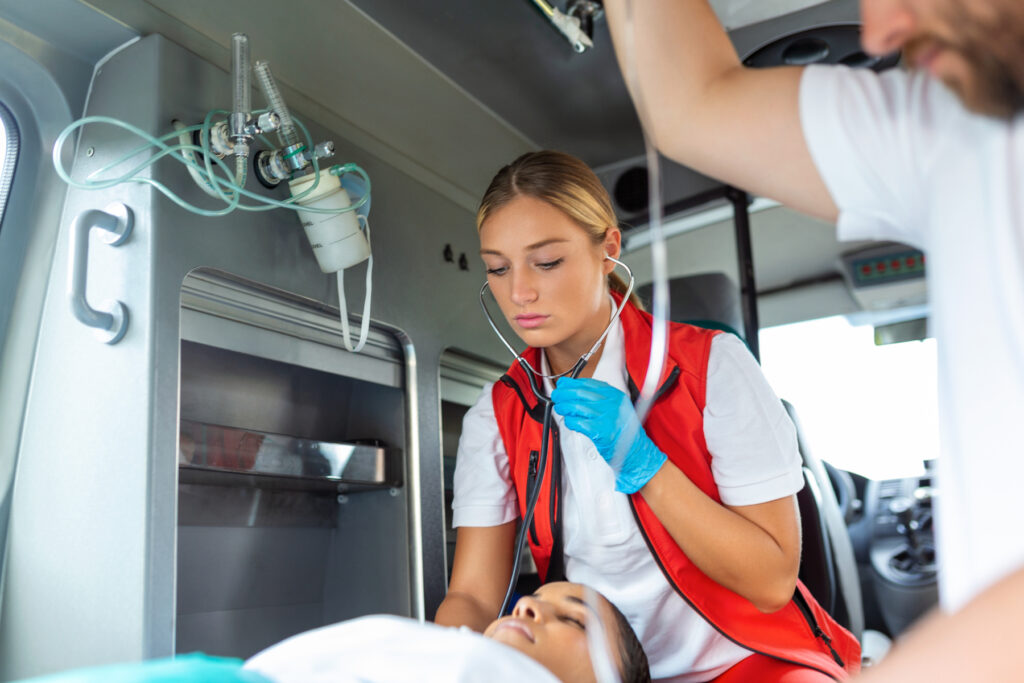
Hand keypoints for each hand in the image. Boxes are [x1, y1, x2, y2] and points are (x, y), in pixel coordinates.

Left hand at [551, 377, 666, 493]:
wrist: (636, 452)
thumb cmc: (625, 433)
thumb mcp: (617, 410)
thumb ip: (600, 400)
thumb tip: (576, 392)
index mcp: (616, 396)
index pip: (590, 384)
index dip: (573, 383)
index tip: (564, 384)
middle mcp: (612, 404)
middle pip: (581, 393)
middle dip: (565, 393)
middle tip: (556, 395)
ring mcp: (607, 417)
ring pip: (577, 407)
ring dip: (564, 407)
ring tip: (559, 408)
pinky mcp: (601, 431)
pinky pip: (579, 423)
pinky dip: (570, 422)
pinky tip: (569, 422)